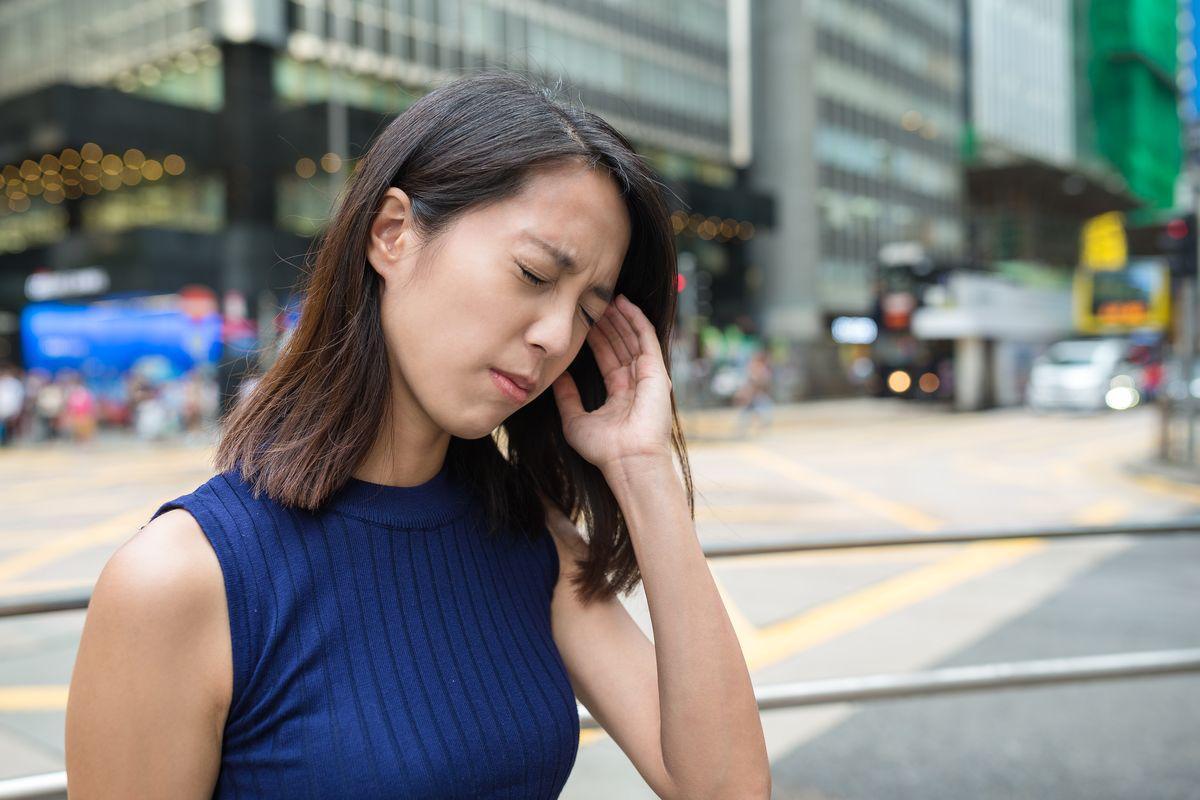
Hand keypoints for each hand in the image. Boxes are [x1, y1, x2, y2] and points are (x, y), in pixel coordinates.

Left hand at [551, 294, 673, 471]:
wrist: (627, 460)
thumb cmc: (604, 449)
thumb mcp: (574, 420)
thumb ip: (566, 397)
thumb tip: (556, 376)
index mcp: (620, 394)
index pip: (608, 358)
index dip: (597, 338)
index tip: (584, 321)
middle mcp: (636, 383)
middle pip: (621, 344)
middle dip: (608, 323)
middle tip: (594, 302)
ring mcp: (648, 377)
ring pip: (633, 338)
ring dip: (621, 318)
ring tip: (608, 298)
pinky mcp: (657, 372)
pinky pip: (647, 339)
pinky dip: (637, 321)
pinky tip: (626, 305)